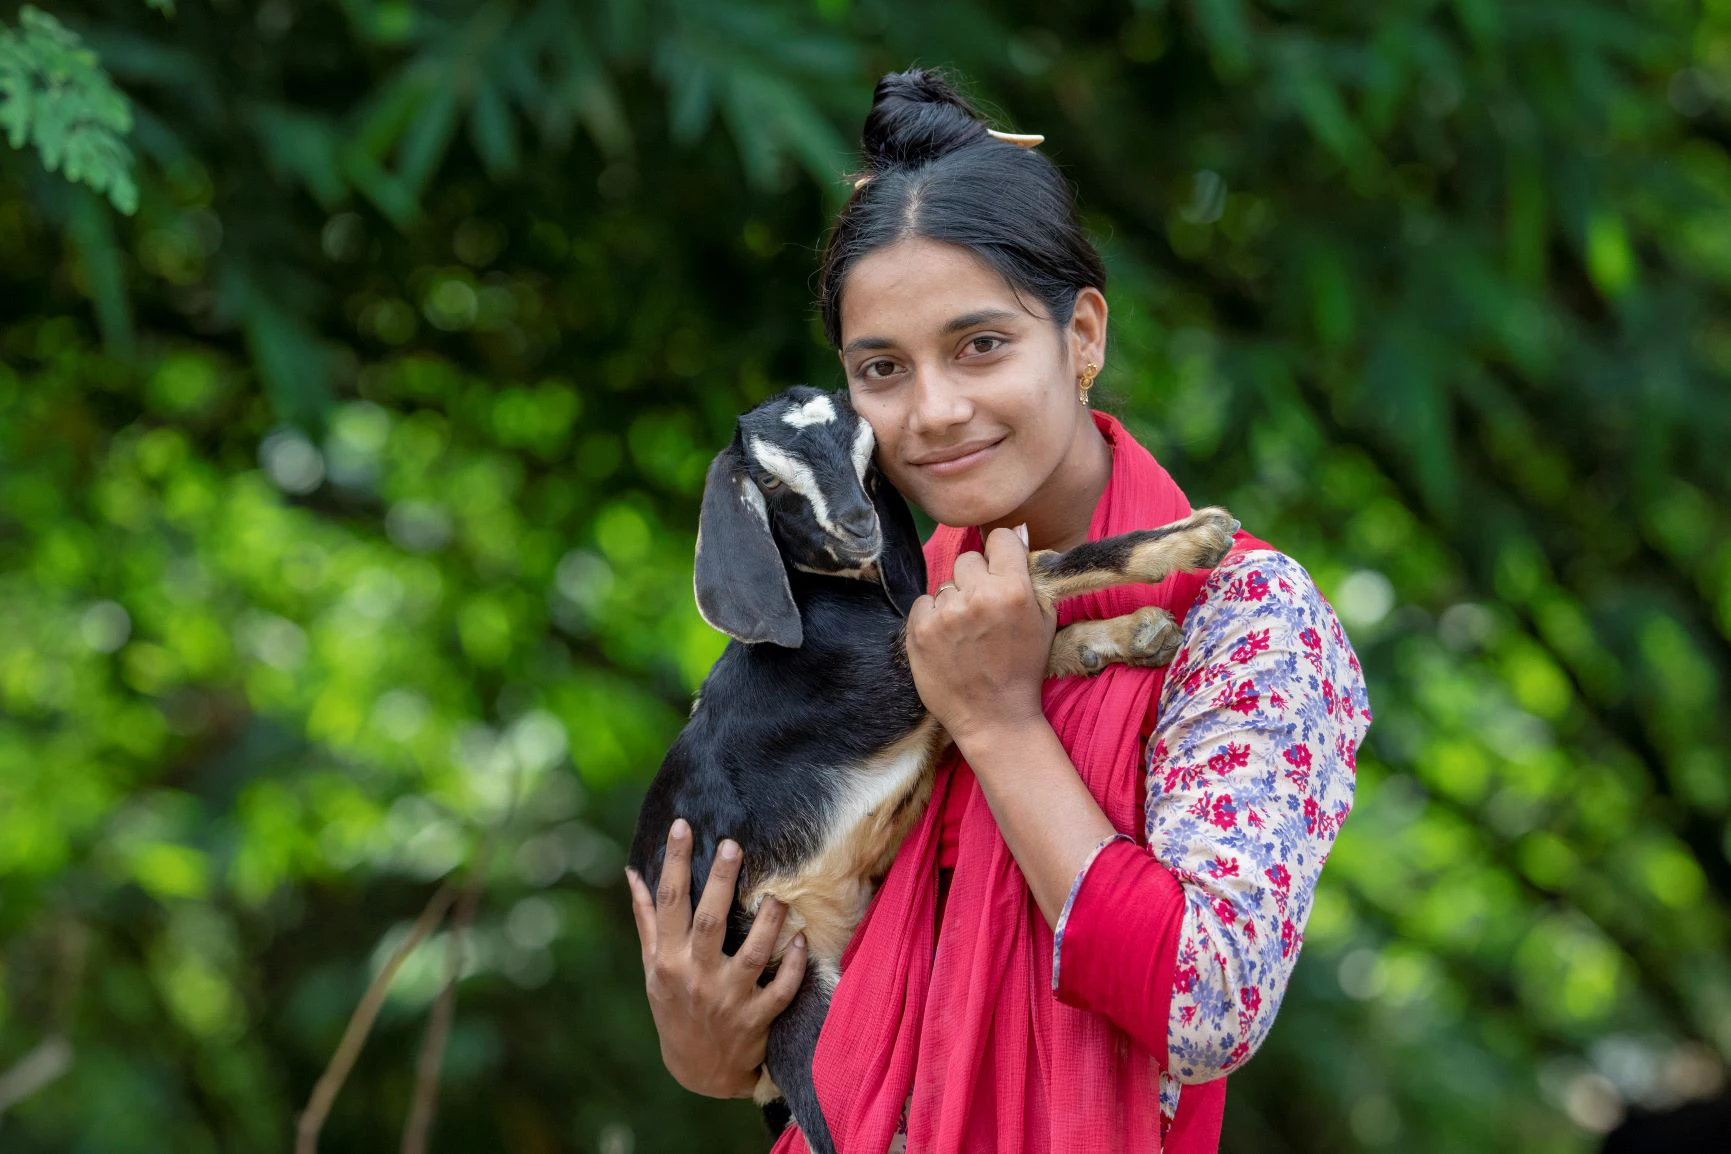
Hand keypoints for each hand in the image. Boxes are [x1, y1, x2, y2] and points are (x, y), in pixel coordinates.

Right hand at [625, 819, 807, 1097]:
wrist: (698, 1071)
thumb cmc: (675, 1007)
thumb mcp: (653, 968)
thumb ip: (648, 920)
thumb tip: (633, 873)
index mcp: (667, 959)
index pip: (669, 902)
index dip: (675, 862)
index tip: (681, 825)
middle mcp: (695, 976)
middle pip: (708, 922)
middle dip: (721, 882)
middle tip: (733, 845)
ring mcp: (727, 999)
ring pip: (752, 953)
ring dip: (768, 922)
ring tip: (778, 896)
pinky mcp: (756, 1019)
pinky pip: (781, 988)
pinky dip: (793, 964)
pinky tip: (800, 939)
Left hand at [906, 525, 1055, 749]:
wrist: (995, 718)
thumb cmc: (1023, 669)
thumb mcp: (1042, 621)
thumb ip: (1031, 575)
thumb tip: (1017, 531)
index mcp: (1014, 590)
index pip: (1000, 538)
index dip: (1000, 554)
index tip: (999, 571)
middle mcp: (978, 596)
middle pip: (967, 559)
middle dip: (974, 580)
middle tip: (981, 612)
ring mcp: (945, 613)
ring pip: (944, 585)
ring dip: (953, 603)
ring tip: (965, 634)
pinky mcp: (919, 630)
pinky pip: (923, 603)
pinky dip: (932, 618)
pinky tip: (947, 642)